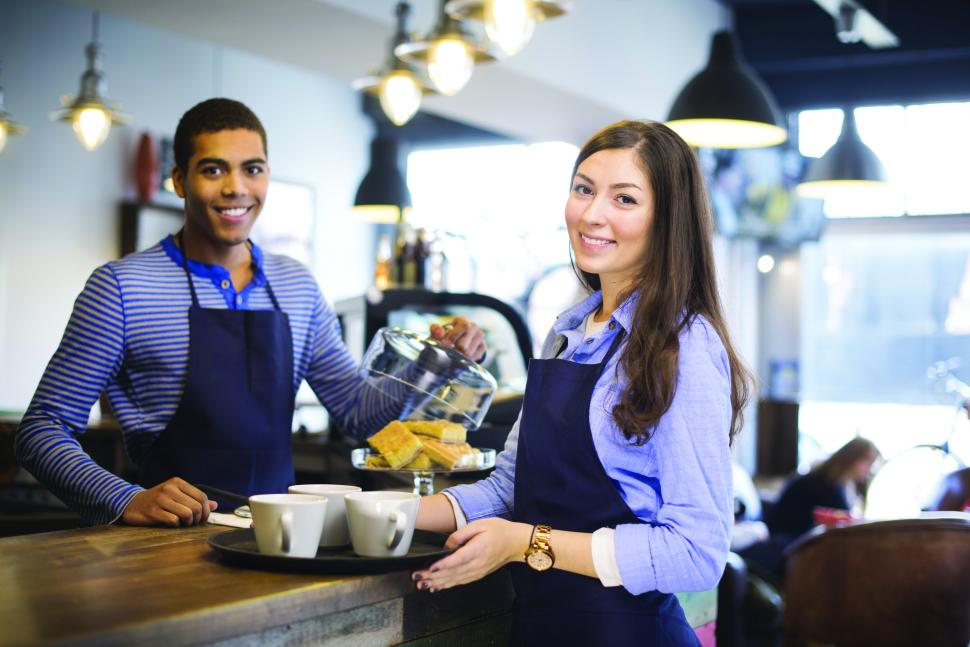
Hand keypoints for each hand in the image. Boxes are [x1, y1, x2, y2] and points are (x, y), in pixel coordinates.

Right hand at [121, 477, 217, 526]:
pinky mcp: (153, 511)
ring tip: (184, 523)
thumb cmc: (157, 500)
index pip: (201, 496)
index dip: (206, 510)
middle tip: (193, 523)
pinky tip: (172, 523)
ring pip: (187, 514)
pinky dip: (176, 525)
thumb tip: (214, 505)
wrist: (132, 504)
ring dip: (188, 523)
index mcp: (177, 482)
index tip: (204, 518)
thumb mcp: (176, 495)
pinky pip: (173, 521)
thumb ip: (194, 499)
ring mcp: (160, 499)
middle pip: (196, 506)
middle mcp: (170, 488)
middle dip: (198, 518)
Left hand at [411, 518, 530, 591]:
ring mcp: (477, 572)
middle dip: (432, 576)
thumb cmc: (499, 531)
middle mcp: (477, 564)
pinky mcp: (477, 575)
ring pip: (454, 580)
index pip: (457, 560)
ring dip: (436, 583)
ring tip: (420, 584)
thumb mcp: (480, 524)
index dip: (442, 565)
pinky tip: (436, 587)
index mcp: (478, 550)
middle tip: (416, 576)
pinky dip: (446, 585)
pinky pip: (460, 582)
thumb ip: (461, 534)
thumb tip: (447, 545)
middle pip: (452, 573)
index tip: (429, 568)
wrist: (516, 543)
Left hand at [429, 316, 486, 362]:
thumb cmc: (445, 338)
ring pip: (470, 350)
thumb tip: (440, 333)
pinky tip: (460, 359)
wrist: (454, 346)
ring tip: (453, 357)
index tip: (445, 344)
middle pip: (468, 338)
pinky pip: (475, 356)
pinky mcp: (483, 347)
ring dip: (460, 356)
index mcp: (462, 320)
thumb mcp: (438, 333)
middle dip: (457, 347)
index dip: (454, 335)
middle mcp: (473, 326)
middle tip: (449, 353)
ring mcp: (479, 336)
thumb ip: (436, 331)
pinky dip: (466, 360)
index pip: (463, 325)